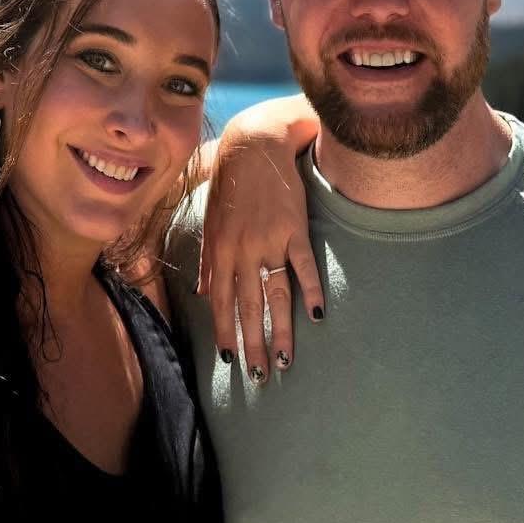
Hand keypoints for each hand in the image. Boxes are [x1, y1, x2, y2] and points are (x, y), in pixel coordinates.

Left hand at [197, 96, 322, 381]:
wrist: (254, 146)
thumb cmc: (230, 183)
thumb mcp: (211, 219)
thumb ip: (209, 260)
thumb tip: (206, 294)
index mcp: (219, 250)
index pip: (221, 302)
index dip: (225, 333)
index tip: (229, 362)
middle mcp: (242, 251)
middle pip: (248, 307)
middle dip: (253, 345)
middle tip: (261, 376)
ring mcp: (269, 241)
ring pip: (275, 295)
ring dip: (282, 331)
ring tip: (287, 360)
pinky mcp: (294, 229)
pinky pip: (303, 266)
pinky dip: (311, 291)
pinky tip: (317, 316)